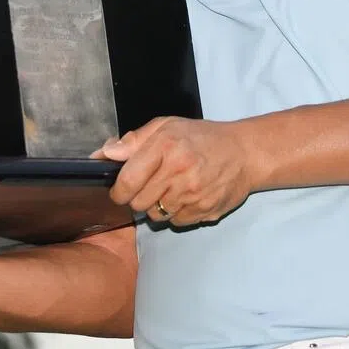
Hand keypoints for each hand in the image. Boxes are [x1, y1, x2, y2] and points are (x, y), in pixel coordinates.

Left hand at [94, 117, 253, 227]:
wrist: (244, 153)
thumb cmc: (201, 137)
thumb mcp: (166, 126)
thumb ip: (133, 140)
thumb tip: (104, 154)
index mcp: (165, 146)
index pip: (127, 181)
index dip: (117, 190)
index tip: (119, 190)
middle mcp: (179, 171)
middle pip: (138, 203)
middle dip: (137, 197)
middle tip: (149, 184)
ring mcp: (193, 194)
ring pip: (156, 215)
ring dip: (157, 205)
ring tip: (170, 188)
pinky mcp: (204, 211)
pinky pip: (176, 222)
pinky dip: (176, 213)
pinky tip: (186, 196)